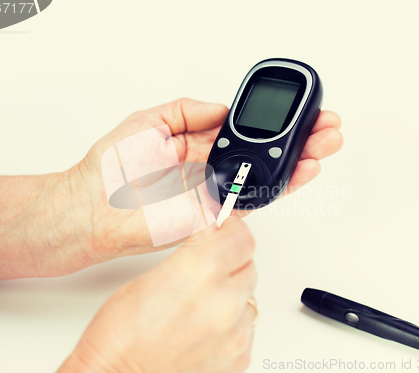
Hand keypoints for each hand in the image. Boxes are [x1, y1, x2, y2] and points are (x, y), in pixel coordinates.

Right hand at [58, 217, 257, 372]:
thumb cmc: (120, 334)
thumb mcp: (152, 274)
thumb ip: (192, 251)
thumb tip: (211, 233)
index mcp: (201, 273)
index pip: (242, 237)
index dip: (231, 229)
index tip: (224, 230)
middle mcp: (224, 304)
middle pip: (248, 265)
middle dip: (230, 260)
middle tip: (207, 266)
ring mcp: (234, 335)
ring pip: (249, 297)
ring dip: (231, 293)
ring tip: (200, 303)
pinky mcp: (237, 357)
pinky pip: (246, 327)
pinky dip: (231, 322)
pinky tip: (204, 325)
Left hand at [70, 99, 342, 262]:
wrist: (93, 209)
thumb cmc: (112, 168)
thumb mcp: (149, 121)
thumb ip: (187, 111)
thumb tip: (222, 108)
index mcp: (196, 144)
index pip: (244, 132)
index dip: (271, 124)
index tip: (296, 112)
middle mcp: (210, 169)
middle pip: (262, 154)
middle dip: (297, 141)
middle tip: (325, 129)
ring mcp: (215, 193)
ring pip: (265, 177)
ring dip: (297, 163)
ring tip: (323, 146)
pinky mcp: (215, 216)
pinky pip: (251, 202)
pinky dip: (277, 189)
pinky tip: (300, 171)